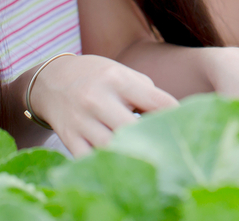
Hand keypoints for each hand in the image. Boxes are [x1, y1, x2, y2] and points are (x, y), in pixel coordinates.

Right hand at [26, 54, 176, 154]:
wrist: (51, 80)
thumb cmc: (98, 77)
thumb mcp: (122, 73)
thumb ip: (146, 93)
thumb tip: (172, 116)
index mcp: (117, 80)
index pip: (157, 101)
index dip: (176, 115)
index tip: (187, 125)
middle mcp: (98, 99)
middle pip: (133, 128)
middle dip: (152, 140)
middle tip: (169, 149)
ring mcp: (81, 121)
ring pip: (111, 148)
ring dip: (131, 156)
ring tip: (148, 161)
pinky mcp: (69, 138)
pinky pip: (90, 159)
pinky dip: (107, 164)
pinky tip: (121, 166)